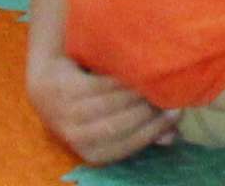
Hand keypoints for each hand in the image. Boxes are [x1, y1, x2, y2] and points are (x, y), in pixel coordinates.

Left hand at [28, 49, 175, 163]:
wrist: (50, 82)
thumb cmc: (88, 105)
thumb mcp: (112, 123)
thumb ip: (142, 130)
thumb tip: (171, 137)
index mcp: (89, 151)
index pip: (124, 147)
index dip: (151, 132)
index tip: (175, 114)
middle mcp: (74, 137)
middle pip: (116, 127)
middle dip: (146, 112)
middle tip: (168, 96)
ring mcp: (66, 113)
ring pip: (107, 106)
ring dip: (133, 94)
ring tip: (152, 84)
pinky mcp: (64, 89)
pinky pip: (97, 86)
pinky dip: (118, 81)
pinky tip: (132, 73)